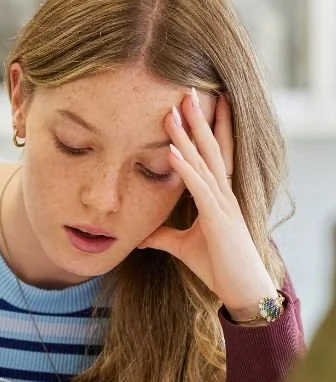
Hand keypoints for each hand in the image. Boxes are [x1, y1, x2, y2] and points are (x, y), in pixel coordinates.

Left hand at [139, 89, 277, 320]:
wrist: (241, 290)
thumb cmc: (218, 267)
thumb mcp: (182, 246)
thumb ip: (163, 236)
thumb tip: (140, 235)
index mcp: (218, 195)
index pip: (210, 154)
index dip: (204, 129)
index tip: (193, 106)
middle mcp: (223, 193)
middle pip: (209, 148)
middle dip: (198, 120)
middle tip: (186, 91)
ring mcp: (223, 204)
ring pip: (204, 162)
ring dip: (187, 136)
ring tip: (173, 111)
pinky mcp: (219, 219)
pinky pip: (199, 189)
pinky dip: (185, 170)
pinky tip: (172, 152)